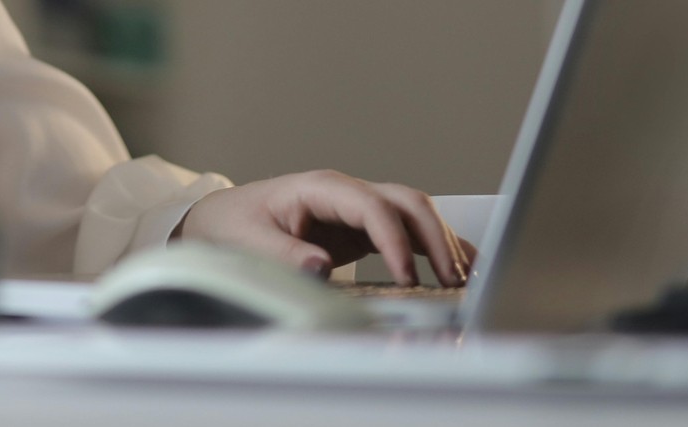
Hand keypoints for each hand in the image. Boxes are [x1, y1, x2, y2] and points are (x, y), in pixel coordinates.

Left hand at [180, 170, 476, 285]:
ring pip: (413, 215)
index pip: (373, 208)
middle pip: (406, 204)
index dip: (394, 242)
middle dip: (435, 238)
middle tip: (452, 277)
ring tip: (465, 276)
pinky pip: (405, 232)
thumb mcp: (250, 241)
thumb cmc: (235, 225)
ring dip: (442, 241)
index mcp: (321, 188)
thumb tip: (320, 267)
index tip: (407, 276)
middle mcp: (346, 193)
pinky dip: (432, 248)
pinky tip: (456, 267)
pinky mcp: (361, 228)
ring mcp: (357, 208)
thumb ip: (284, 253)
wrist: (223, 218)